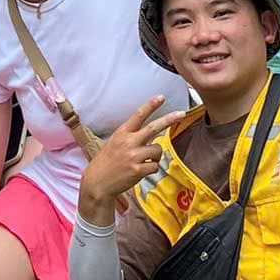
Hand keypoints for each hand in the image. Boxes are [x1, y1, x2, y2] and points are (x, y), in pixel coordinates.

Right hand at [77, 96, 185, 225]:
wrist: (97, 183)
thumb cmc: (106, 162)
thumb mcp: (114, 143)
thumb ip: (130, 137)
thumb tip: (150, 135)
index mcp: (122, 133)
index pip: (138, 115)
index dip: (150, 105)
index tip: (161, 97)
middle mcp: (128, 142)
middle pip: (153, 128)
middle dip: (169, 119)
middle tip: (181, 114)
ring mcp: (134, 156)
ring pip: (157, 150)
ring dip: (155, 156)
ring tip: (144, 161)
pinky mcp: (138, 170)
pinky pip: (155, 166)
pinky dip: (151, 169)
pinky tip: (140, 171)